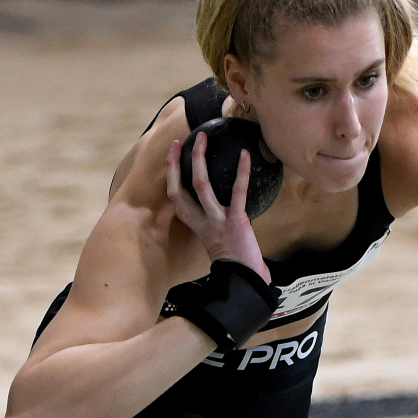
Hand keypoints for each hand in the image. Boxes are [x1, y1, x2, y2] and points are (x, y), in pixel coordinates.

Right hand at [166, 134, 269, 282]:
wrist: (244, 278)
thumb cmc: (234, 259)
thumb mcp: (217, 237)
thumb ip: (214, 220)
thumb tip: (224, 201)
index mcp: (195, 224)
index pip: (175, 197)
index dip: (172, 174)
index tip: (173, 154)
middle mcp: (202, 221)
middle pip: (182, 189)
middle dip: (177, 164)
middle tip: (181, 142)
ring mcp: (217, 220)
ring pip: (202, 186)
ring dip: (200, 160)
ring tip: (203, 139)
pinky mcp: (236, 221)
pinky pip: (238, 192)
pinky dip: (242, 172)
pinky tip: (245, 155)